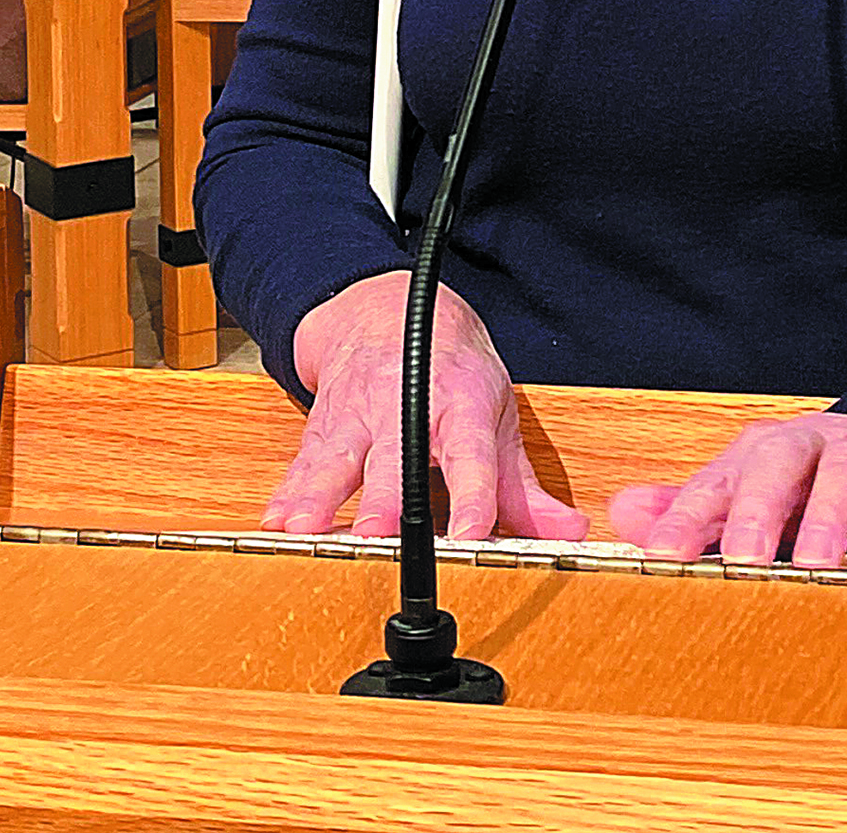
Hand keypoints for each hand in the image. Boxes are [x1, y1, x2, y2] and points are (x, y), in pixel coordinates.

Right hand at [264, 269, 588, 543]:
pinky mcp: (323, 426)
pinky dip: (288, 493)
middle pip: (397, 460)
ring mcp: (359, 415)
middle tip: (379, 539)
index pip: (471, 456)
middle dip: (387, 502)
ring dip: (322, 497)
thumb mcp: (495, 415)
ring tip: (307, 531)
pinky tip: (278, 523)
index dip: (472, 498)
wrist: (389, 309)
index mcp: (461, 404)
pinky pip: (303, 462)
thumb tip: (568, 533)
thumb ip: (524, 488)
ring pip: (339, 458)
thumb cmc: (451, 368)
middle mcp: (407, 406)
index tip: (469, 537)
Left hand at [608, 412, 846, 575]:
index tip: (658, 561)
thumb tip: (623, 516)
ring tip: (815, 567)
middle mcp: (812, 444)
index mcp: (762, 452)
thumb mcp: (755, 494)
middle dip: (757, 510)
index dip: (686, 520)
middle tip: (741, 562)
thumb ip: (694, 509)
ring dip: (828, 517)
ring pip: (845, 471)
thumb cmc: (819, 484)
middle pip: (777, 461)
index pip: (717, 482)